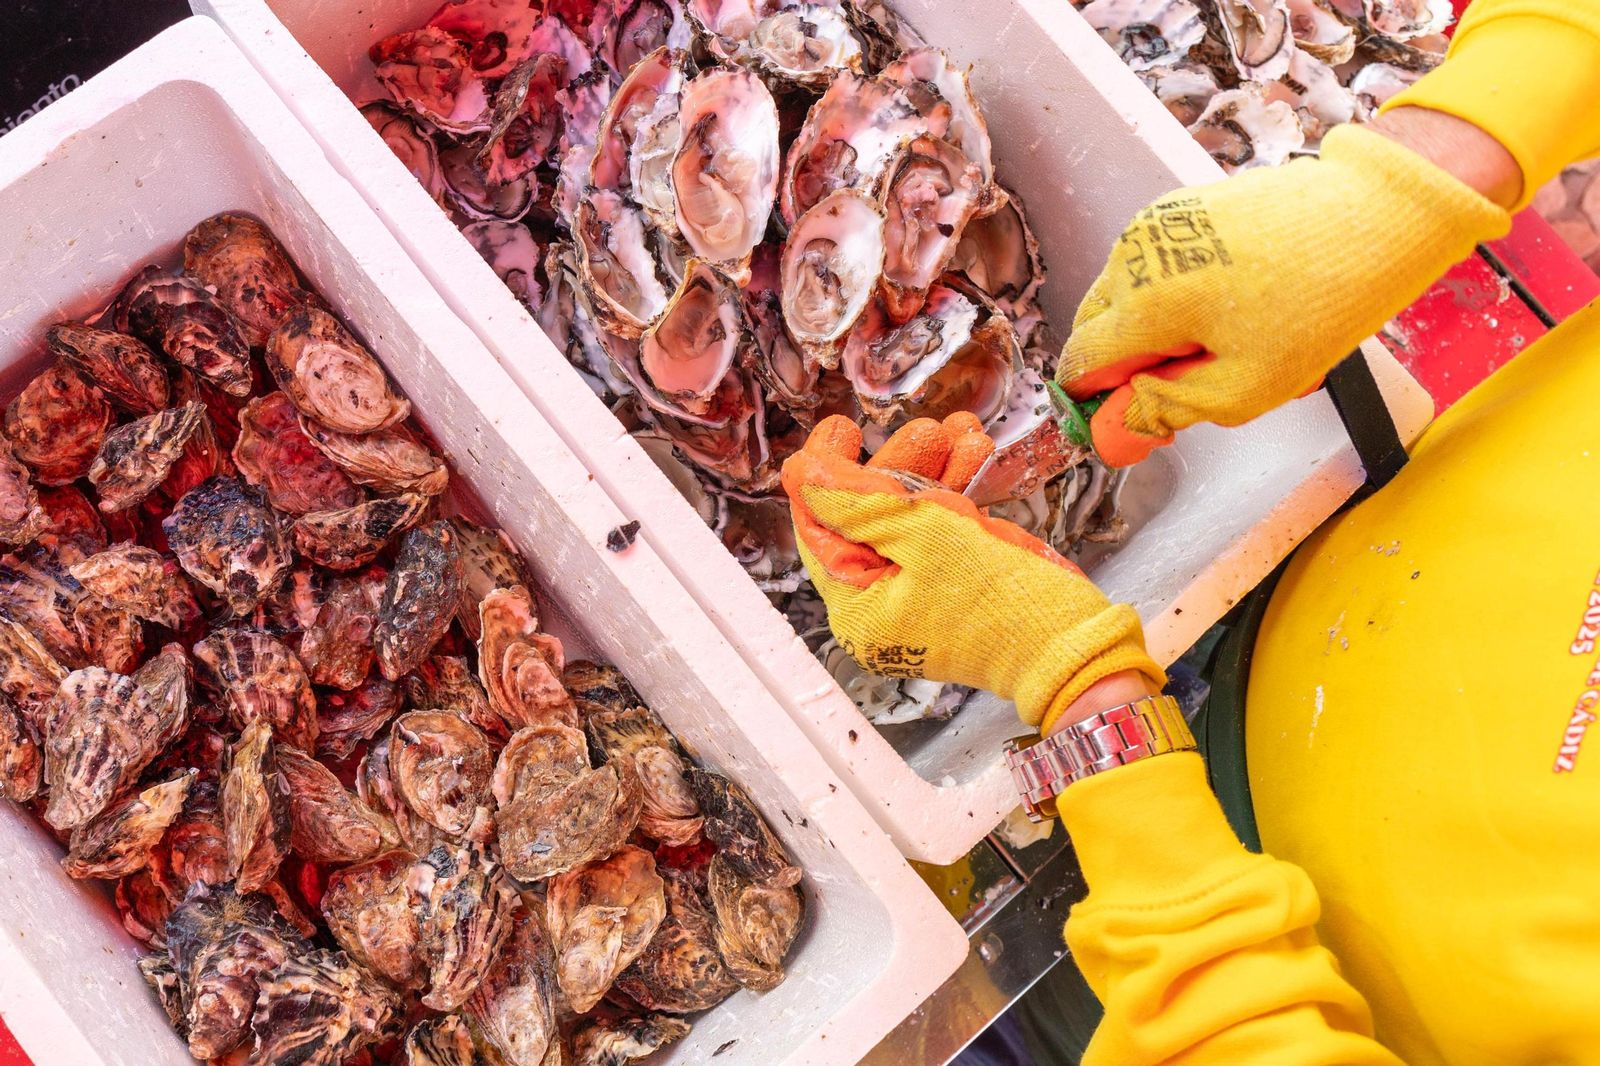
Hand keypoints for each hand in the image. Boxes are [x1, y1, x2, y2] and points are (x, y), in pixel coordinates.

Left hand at [781, 413, 1163, 732]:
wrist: (1073, 645)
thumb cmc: (999, 601)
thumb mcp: (923, 536)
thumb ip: (858, 501)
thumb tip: (801, 474)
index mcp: (855, 606)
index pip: (820, 527)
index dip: (825, 472)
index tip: (842, 428)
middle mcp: (878, 605)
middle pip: (867, 516)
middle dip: (900, 464)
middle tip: (925, 430)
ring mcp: (918, 595)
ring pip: (910, 515)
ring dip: (936, 468)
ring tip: (964, 432)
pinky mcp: (955, 584)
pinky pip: (942, 530)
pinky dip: (958, 492)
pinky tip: (977, 452)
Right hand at [1058, 122, 1511, 467]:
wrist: (1373, 214)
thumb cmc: (1319, 303)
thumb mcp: (1247, 388)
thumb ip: (1171, 409)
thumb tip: (1124, 422)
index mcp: (1144, 303)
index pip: (1081, 362)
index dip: (1099, 399)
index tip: (1130, 415)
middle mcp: (1135, 255)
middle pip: (1095, 326)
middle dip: (1127, 360)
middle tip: (1189, 378)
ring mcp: (1156, 224)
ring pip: (1123, 295)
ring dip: (1151, 325)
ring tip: (1221, 333)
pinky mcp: (1180, 207)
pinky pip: (1151, 265)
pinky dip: (1172, 291)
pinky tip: (1228, 299)